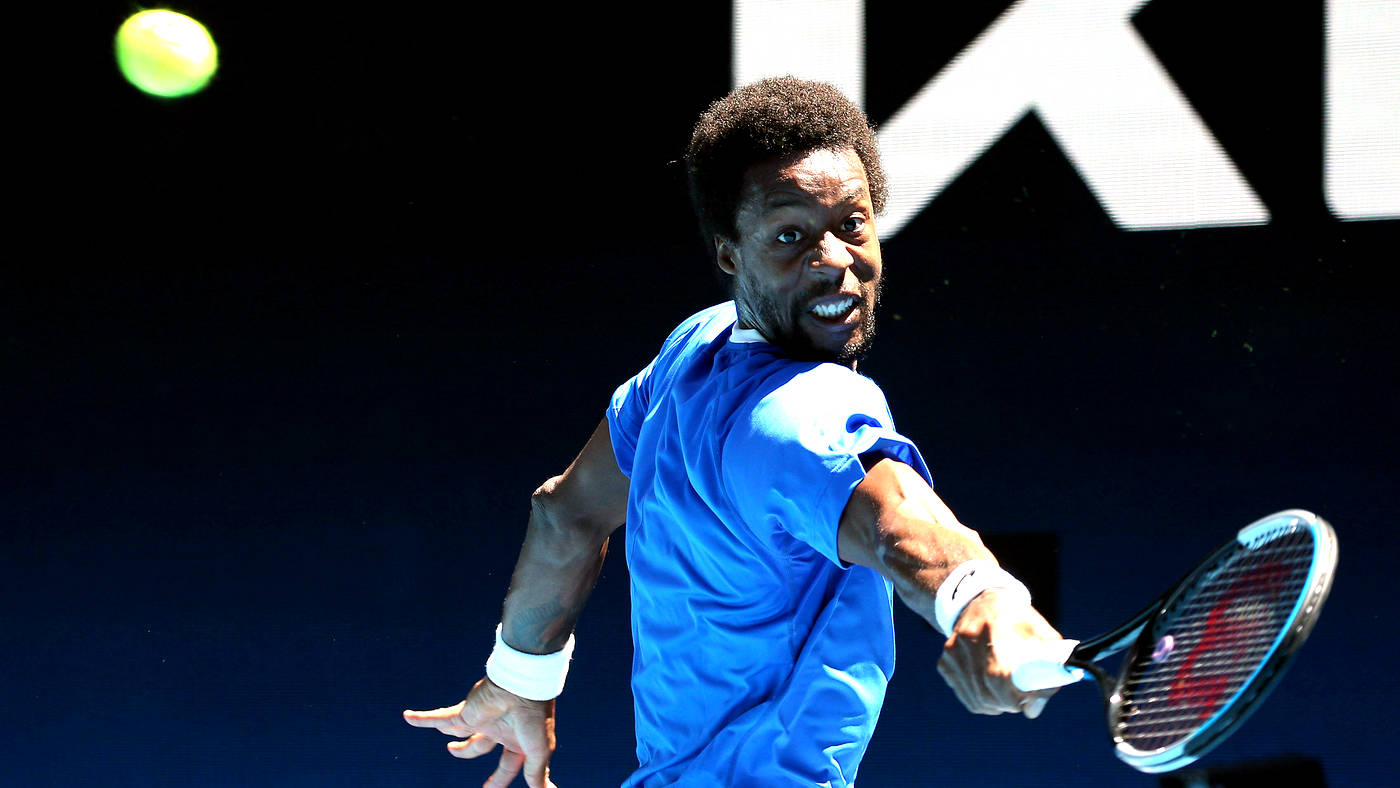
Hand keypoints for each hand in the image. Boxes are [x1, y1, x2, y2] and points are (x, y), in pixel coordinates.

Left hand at [403, 677, 557, 787]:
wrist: (523, 686)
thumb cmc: (534, 719)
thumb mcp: (537, 752)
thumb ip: (535, 773)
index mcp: (516, 740)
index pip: (505, 767)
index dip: (498, 781)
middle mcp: (497, 730)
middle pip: (477, 747)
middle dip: (466, 752)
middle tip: (453, 752)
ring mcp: (480, 719)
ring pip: (457, 730)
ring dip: (448, 732)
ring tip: (442, 734)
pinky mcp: (465, 712)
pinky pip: (438, 717)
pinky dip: (422, 719)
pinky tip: (407, 717)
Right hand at [936, 589, 1063, 718]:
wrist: (978, 600)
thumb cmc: (1017, 617)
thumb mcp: (1040, 633)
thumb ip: (1049, 667)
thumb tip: (1034, 709)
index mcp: (994, 629)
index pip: (999, 676)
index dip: (1016, 697)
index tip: (1031, 703)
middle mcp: (968, 641)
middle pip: (988, 693)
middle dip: (1011, 703)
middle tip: (1025, 699)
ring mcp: (953, 654)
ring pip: (978, 699)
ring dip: (998, 704)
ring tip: (1010, 693)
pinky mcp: (945, 664)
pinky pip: (967, 696)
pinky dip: (983, 700)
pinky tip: (993, 689)